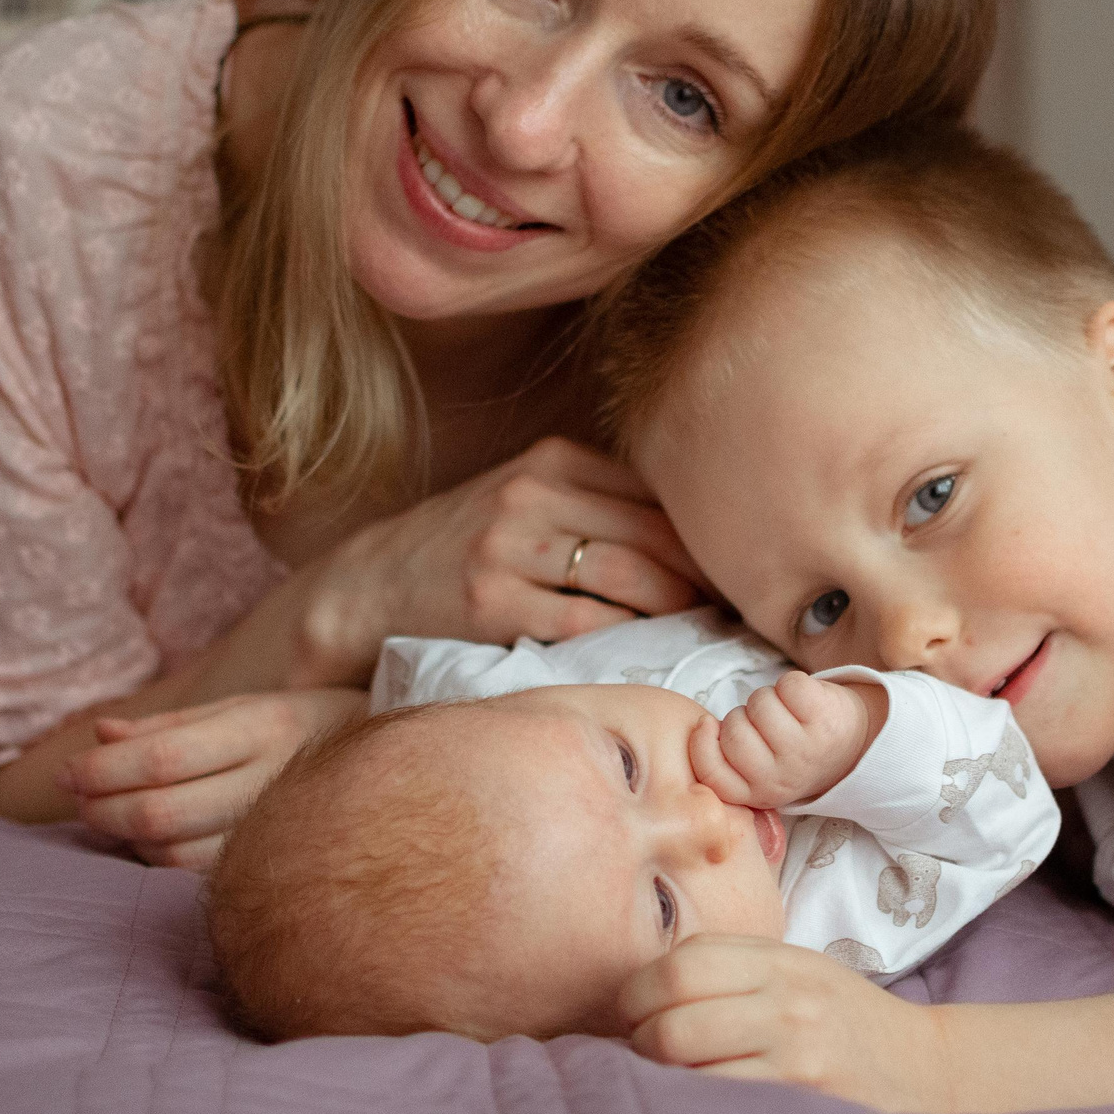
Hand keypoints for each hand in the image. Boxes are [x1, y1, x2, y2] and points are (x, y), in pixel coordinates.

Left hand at [66, 686, 363, 869]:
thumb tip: (100, 734)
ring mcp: (279, 829)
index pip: (164, 757)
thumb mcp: (243, 706)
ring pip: (177, 854)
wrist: (397, 765)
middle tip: (80, 800)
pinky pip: (201, 875)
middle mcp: (273, 779)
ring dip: (127, 840)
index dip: (103, 770)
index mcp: (263, 727)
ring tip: (111, 818)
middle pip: (164, 811)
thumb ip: (169, 724)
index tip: (67, 772)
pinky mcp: (279, 866)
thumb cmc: (302, 726)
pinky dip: (160, 860)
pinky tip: (153, 841)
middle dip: (104, 809)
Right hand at [292, 437, 704, 681]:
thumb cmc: (469, 547)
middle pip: (654, 534)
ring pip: (629, 579)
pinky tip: (649, 654)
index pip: (656, 496)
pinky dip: (627, 640)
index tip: (743, 568)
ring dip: (677, 611)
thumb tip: (700, 542)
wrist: (370, 584)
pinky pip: (586, 624)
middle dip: (705, 577)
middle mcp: (532, 494)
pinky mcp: (490, 601)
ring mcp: (509, 547)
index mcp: (552, 460)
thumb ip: (598, 503)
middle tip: (742, 610)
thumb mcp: (527, 498)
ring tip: (705, 633)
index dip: (706, 538)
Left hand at [620, 935, 954, 1113]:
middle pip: (672, 1015)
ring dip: (658, 1078)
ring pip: (685, 1061)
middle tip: (644, 1054)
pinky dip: (691, 1107)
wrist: (924, 1067)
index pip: (681, 963)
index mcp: (780, 960)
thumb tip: (637, 996)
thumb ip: (729, 969)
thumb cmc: (843, 1021)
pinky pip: (717, 1104)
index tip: (632, 1014)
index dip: (637, 992)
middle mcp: (787, 1000)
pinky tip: (698, 1110)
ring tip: (667, 1083)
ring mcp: (796, 1053)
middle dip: (639, 1039)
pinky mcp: (803, 1101)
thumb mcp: (796, 971)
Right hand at [690, 673, 880, 809]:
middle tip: (761, 723)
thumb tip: (701, 726)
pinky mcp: (826, 720)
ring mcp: (806, 749)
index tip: (708, 724)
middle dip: (741, 716)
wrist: (850, 744)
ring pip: (759, 703)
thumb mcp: (758, 769)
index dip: (702, 744)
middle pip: (734, 731)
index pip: (713, 775)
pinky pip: (788, 685)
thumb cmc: (792, 750)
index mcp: (759, 792)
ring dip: (767, 698)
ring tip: (784, 712)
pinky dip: (791, 683)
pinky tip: (802, 700)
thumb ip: (728, 759)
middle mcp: (783, 777)